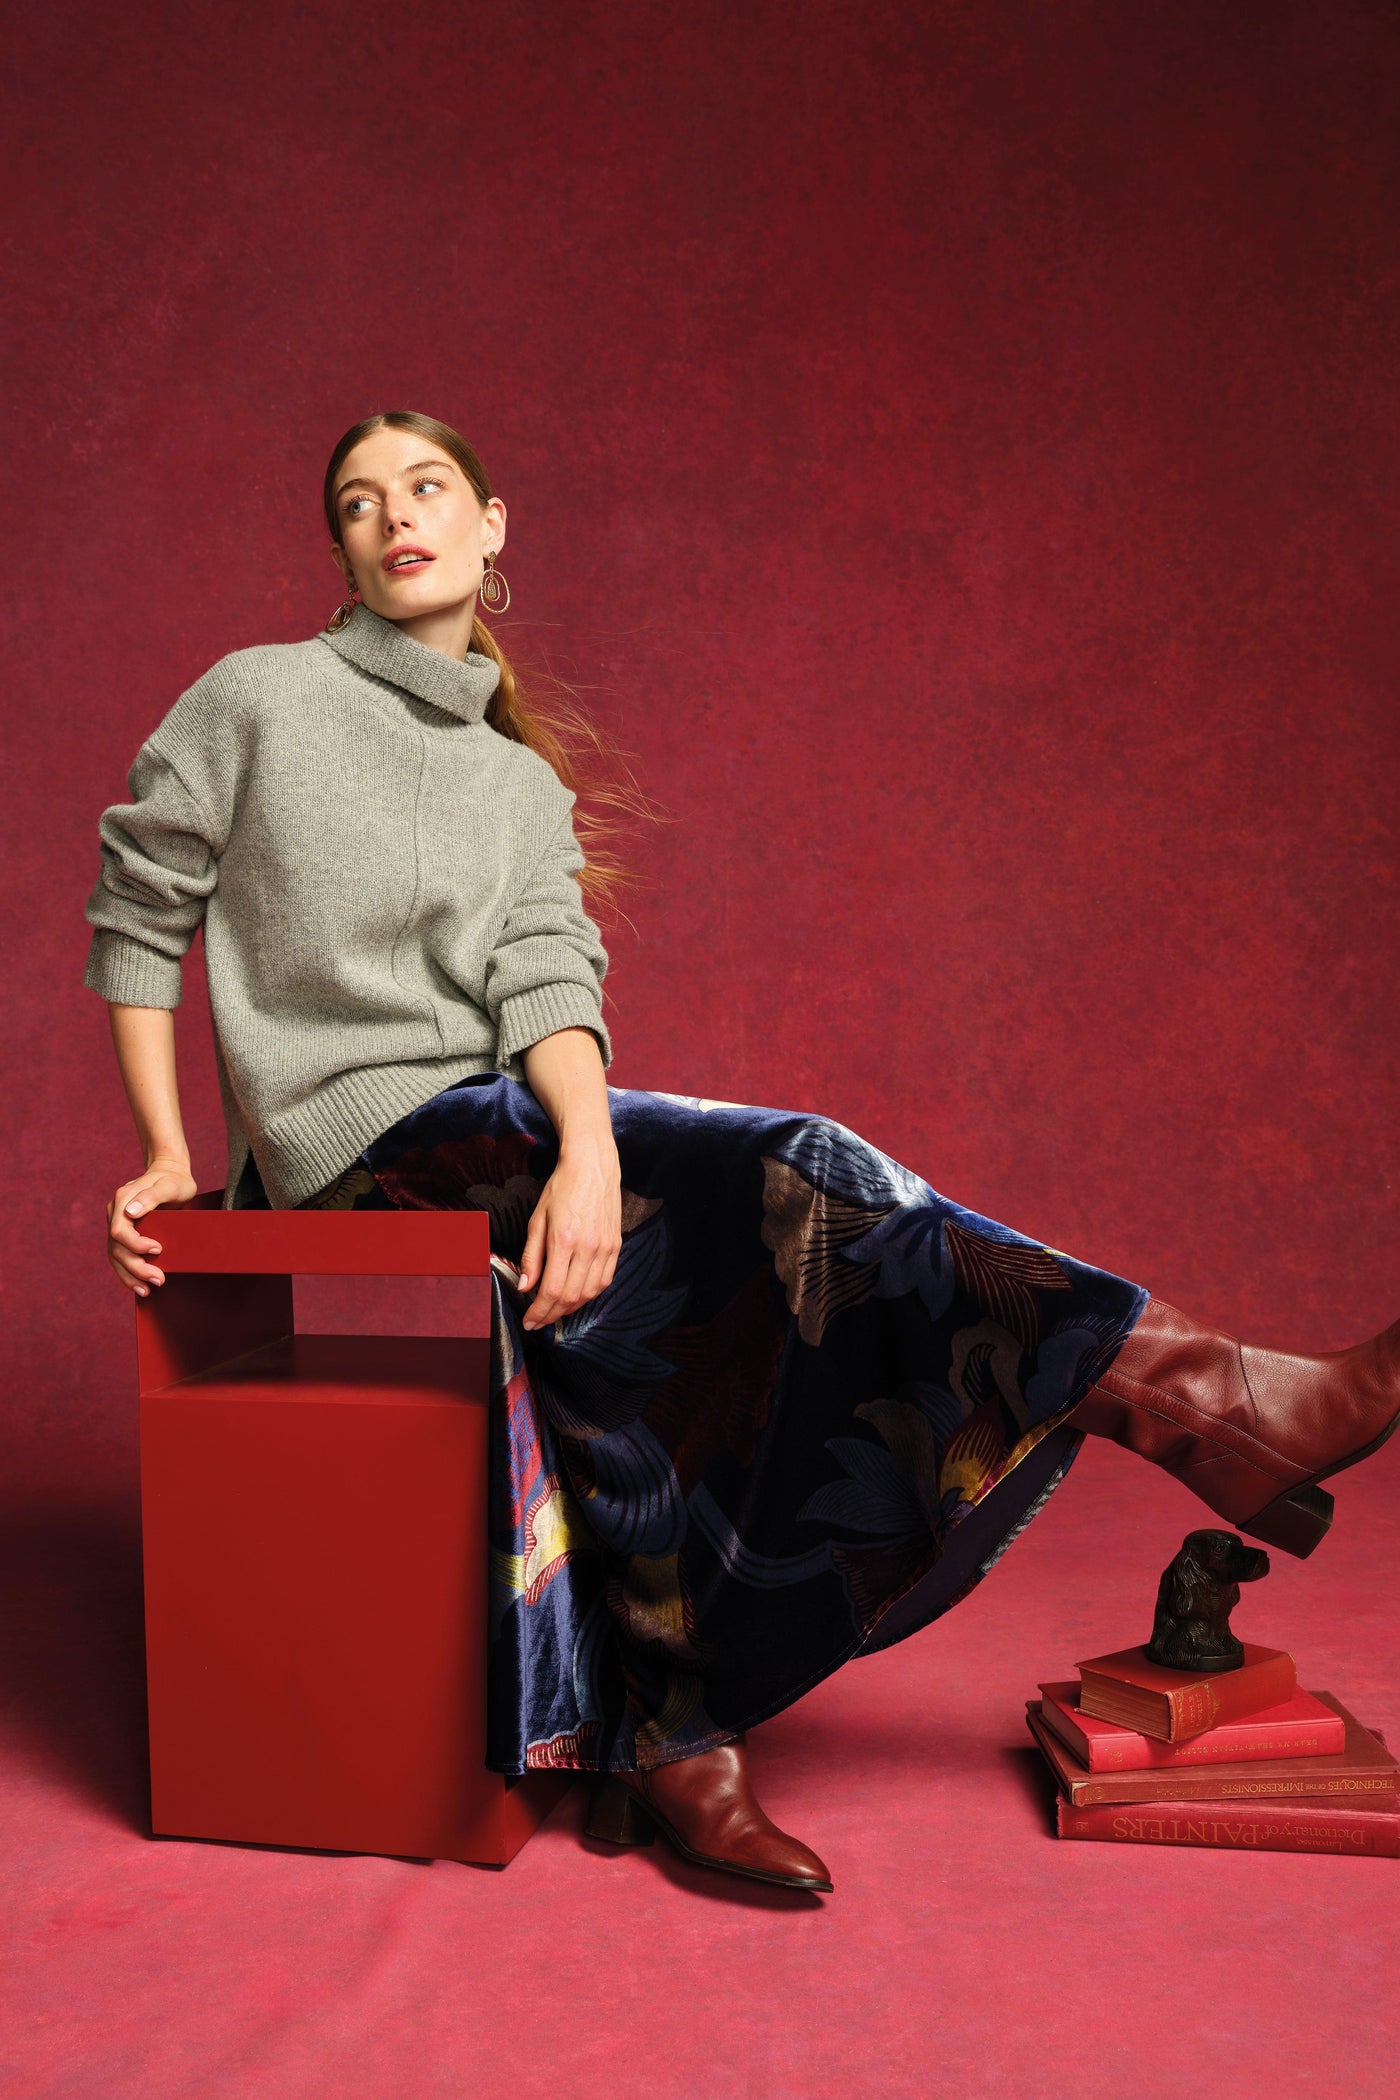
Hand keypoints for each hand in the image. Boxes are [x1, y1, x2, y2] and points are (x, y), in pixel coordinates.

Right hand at [107, 1156, 197, 1296]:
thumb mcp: (170, 1185)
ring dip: (130, 1275)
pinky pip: (120, 1256)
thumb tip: (131, 1212)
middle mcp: (115, 1212)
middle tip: (159, 1279)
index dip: (136, 1245)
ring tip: (147, 1290)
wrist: (170, 1173)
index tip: (158, 1250)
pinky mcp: (123, 1233)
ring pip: (115, 1255)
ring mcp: (117, 1223)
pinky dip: (128, 1272)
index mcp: (123, 1199)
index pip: (120, 1230)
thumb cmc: (174, 1179)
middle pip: (117, 1247)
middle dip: (136, 1267)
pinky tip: (139, 1285)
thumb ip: (151, 1196)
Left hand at [518, 1136, 621, 1330]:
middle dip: (551, 1315)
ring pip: (589, 1294)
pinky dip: (589, 1295)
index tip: (529, 1321)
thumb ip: (531, 1255)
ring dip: (570, 1308)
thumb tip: (525, 1286)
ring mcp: (605, 1248)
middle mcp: (588, 1247)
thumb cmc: (561, 1187)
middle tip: (538, 1321)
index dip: (539, 1311)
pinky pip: (604, 1281)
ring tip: (554, 1311)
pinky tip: (576, 1296)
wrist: (592, 1165)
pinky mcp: (616, 1246)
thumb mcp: (537, 1218)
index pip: (551, 1290)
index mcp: (564, 1239)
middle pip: (570, 1297)